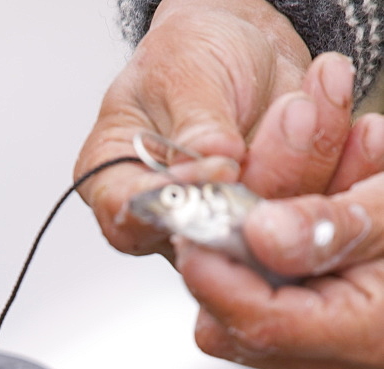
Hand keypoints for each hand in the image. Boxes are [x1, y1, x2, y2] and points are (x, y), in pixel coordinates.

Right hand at [75, 0, 354, 256]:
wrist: (243, 49)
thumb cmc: (189, 56)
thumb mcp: (181, 70)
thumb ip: (194, 123)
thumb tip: (209, 161)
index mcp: (118, 184)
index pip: (128, 218)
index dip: (171, 204)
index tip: (216, 168)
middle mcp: (171, 218)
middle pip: (212, 232)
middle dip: (263, 173)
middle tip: (292, 113)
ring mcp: (224, 226)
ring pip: (269, 223)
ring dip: (304, 156)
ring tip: (308, 98)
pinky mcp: (273, 222)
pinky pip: (310, 209)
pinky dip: (332, 159)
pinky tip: (337, 115)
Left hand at [177, 161, 383, 368]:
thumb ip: (333, 226)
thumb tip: (258, 235)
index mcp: (366, 337)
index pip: (263, 324)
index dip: (217, 274)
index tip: (193, 224)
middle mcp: (342, 358)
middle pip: (241, 321)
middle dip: (236, 250)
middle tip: (248, 184)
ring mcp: (334, 349)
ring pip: (253, 303)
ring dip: (263, 236)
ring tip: (332, 166)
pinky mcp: (327, 327)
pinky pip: (279, 290)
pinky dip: (288, 241)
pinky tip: (336, 187)